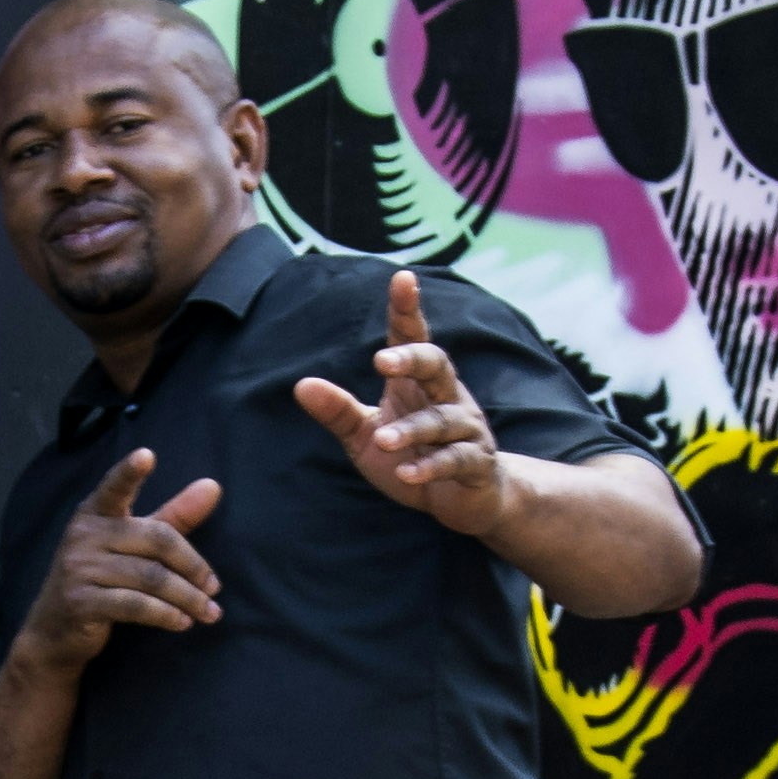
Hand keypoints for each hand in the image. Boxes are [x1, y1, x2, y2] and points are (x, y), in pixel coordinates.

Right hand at [17, 448, 224, 675]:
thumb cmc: (102, 580)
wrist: (54, 632)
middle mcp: (83, 535)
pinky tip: (183, 622)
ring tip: (210, 612)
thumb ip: (174, 516)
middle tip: (215, 587)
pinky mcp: (81, 602)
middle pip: (155, 539)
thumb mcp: (134, 545)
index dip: (130, 472)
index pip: (114, 488)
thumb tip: (213, 486)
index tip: (147, 455)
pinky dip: (166, 615)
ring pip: (150, 577)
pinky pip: (136, 605)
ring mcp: (79, 569)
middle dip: (192, 566)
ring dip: (187, 598)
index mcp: (95, 513)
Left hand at [296, 270, 508, 540]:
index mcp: (417, 382)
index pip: (413, 338)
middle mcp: (447, 397)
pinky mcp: (477, 464)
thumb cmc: (412, 456)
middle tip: (382, 361)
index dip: (407, 309)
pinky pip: (457, 460)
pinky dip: (431, 467)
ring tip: (383, 440)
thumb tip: (300, 385)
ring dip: (412, 429)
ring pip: (442, 419)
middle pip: (437, 365)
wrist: (468, 499)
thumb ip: (338, 411)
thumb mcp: (365, 436)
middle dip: (413, 359)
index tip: (402, 278)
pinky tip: (407, 474)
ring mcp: (466, 429)